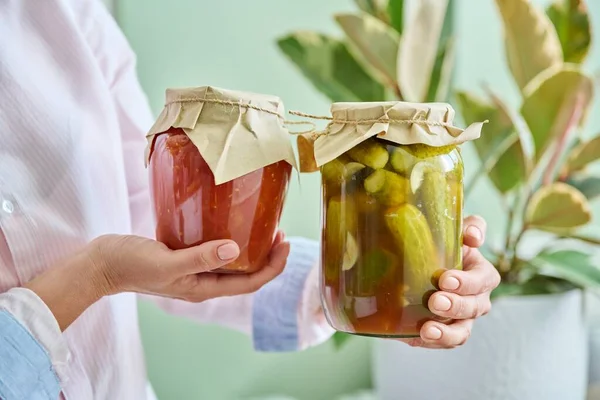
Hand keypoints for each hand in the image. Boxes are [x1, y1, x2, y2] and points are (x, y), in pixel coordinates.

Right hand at [26, 232, 288, 329]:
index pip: (250, 283)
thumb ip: (200, 257)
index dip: (273, 266)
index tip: (286, 242)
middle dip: (268, 256)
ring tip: (263, 225)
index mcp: (203, 289)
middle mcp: (203, 283)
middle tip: (280, 230)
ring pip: (233, 263)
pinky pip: (216, 251)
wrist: (101, 263)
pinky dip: (230, 239)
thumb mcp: (167, 262)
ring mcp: (194, 271)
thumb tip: (235, 249)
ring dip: (252, 247)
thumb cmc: (130, 264)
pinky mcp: (185, 257)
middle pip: (247, 274)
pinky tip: (231, 222)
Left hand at [401, 215, 500, 348]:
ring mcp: (462, 320)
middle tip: (434, 301)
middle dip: (455, 306)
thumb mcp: (455, 232)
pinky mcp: (446, 333)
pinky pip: (444, 343)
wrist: (418, 266)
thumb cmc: (443, 246)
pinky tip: (415, 337)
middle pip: (473, 308)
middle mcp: (477, 300)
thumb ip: (470, 227)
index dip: (467, 282)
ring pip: (461, 332)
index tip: (445, 279)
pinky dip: (432, 341)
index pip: (482, 280)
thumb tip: (474, 236)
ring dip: (446, 333)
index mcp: (482, 274)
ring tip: (427, 330)